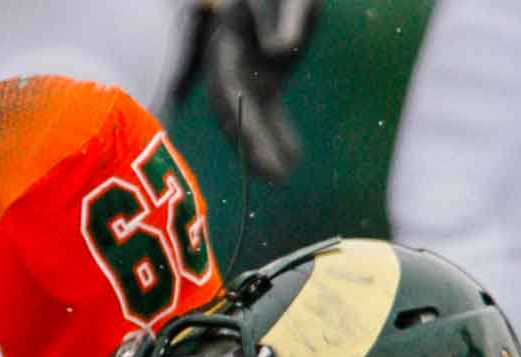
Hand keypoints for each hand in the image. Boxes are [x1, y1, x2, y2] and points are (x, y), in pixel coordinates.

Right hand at [196, 0, 320, 183]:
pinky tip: (294, 159)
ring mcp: (244, 77)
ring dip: (262, 152)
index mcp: (226, 44)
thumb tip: (280, 49)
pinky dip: (278, 137)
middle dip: (250, 147)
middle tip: (271, 175)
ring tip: (282, 178)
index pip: (226, 89)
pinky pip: (267, 116)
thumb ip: (285, 15)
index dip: (238, 118)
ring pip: (248, 121)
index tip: (254, 145)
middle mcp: (228, 67)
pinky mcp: (262, 82)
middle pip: (233, 114)